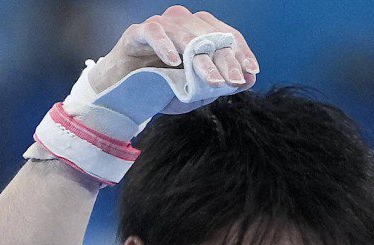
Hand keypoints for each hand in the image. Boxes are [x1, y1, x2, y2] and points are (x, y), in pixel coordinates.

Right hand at [94, 6, 259, 95]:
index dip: (241, 52)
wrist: (122, 91)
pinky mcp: (137, 32)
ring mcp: (161, 26)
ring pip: (186, 35)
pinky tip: (174, 62)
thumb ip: (221, 83)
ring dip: (200, 58)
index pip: (227, 35)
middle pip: (210, 35)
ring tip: (211, 80)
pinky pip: (154, 32)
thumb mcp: (196, 91)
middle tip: (233, 81)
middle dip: (225, 59)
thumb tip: (250, 79)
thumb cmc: (161, 86)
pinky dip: (165, 46)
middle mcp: (183, 23)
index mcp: (201, 32)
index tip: (251, 71)